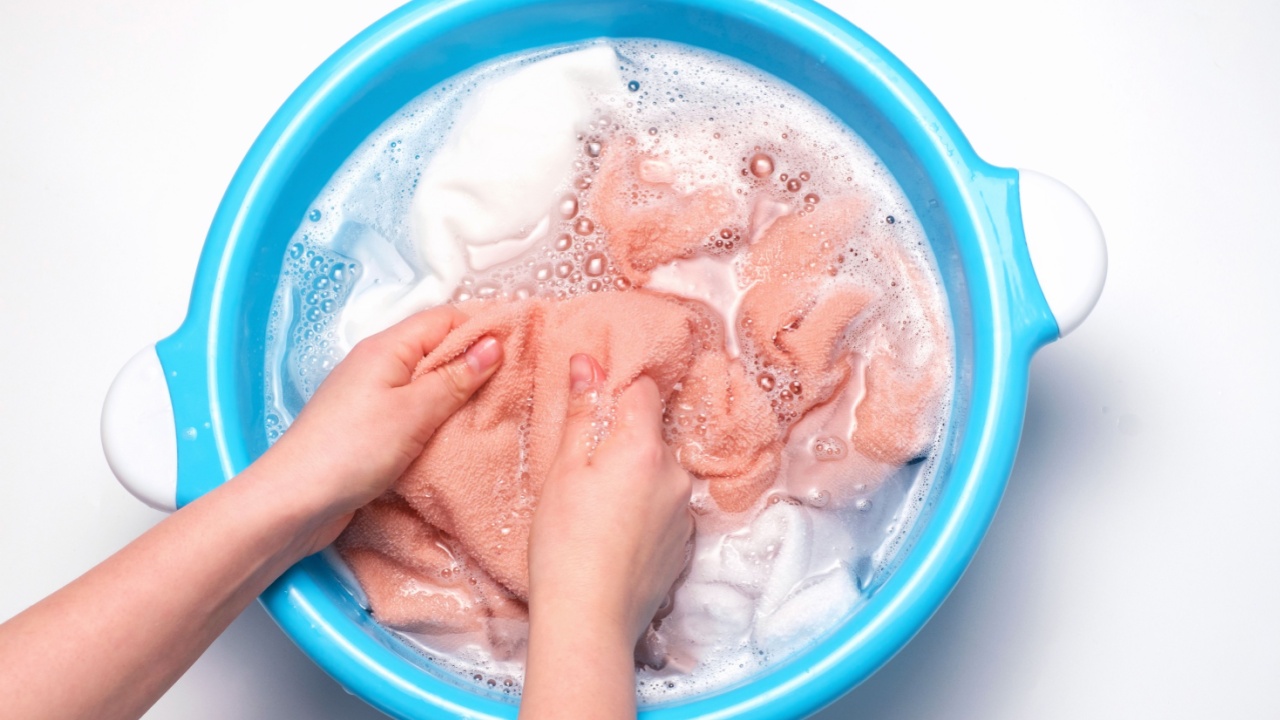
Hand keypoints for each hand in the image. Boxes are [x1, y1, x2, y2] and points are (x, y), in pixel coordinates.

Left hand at [264, 306, 502, 552]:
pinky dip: (442, 416)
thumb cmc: (348, 452)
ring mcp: (374, 398)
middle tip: (523, 374)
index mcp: (387, 348)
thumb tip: (493, 344)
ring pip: (430, 382)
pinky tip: (463, 432)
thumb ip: (455, 378)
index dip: (486, 324)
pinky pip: (417, 410)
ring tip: (502, 404)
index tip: (526, 338)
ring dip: (462, 390)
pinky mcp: (372, 429)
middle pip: (439, 348)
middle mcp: (379, 365)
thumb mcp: (413, 412)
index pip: (446, 318)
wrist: (292, 503)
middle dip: (479, 358)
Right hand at [529, 354, 693, 646]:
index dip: (617, 389)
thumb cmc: (565, 545)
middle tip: (584, 469)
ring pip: (659, 472)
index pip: (643, 389)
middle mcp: (676, 475)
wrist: (589, 620)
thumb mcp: (563, 471)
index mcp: (645, 448)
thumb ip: (582, 413)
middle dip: (622, 440)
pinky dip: (645, 510)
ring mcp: (685, 511)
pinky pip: (666, 507)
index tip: (594, 403)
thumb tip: (588, 363)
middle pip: (652, 434)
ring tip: (597, 508)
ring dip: (635, 476)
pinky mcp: (684, 543)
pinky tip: (615, 533)